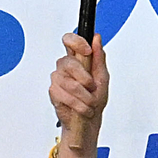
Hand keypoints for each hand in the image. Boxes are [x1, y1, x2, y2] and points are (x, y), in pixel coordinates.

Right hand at [49, 32, 108, 150]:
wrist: (89, 119)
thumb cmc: (96, 97)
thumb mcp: (102, 76)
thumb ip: (99, 57)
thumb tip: (96, 39)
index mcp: (77, 58)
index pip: (70, 40)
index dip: (77, 42)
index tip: (87, 50)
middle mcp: (65, 66)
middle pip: (69, 62)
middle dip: (85, 78)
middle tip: (92, 86)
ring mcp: (58, 78)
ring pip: (70, 83)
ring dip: (84, 96)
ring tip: (89, 102)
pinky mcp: (54, 92)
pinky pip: (65, 96)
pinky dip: (78, 104)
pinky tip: (82, 107)